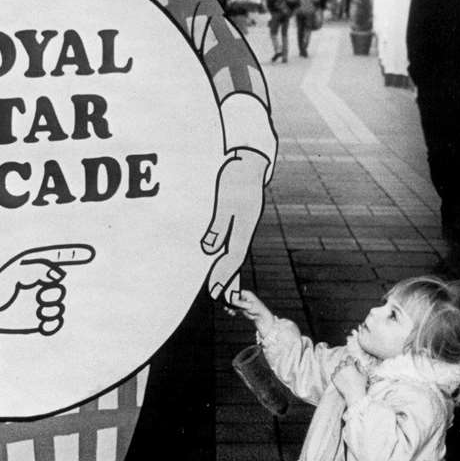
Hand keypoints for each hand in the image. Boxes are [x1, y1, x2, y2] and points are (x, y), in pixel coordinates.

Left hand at [0, 244, 94, 339]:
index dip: (73, 255)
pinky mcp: (35, 321)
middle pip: (60, 290)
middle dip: (53, 293)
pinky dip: (51, 324)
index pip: (57, 260)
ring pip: (58, 308)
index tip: (90, 254)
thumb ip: (40, 268)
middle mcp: (39, 287)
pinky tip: (42, 323)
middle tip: (39, 295)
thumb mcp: (17, 270)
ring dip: (50, 309)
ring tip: (37, 310)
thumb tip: (60, 275)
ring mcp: (37, 304)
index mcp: (35, 270)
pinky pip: (54, 324)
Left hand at [202, 148, 266, 300]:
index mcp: (243, 228)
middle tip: (222, 300)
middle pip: (236, 260)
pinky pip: (234, 244)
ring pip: (235, 254)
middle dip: (229, 280)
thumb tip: (210, 250)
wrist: (249, 160)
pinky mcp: (240, 220)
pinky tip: (223, 261)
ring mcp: (243, 225)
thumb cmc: (236, 178)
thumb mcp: (226, 201)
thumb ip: (218, 226)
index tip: (216, 293)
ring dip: (230, 272)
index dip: (224, 277)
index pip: (232, 258)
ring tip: (227, 290)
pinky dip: (229, 257)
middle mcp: (245, 230)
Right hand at [229, 287, 275, 337]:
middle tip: (226, 306)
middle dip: (229, 303)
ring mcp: (241, 303)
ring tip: (229, 311)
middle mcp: (243, 297)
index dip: (231, 296)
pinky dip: (232, 311)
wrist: (260, 316)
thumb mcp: (249, 305)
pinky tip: (232, 313)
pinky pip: (234, 309)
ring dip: (230, 308)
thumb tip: (233, 301)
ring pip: (233, 304)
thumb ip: (240, 303)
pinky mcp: (241, 308)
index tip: (227, 300)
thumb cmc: (258, 308)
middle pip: (233, 298)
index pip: (236, 292)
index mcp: (246, 293)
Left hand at [331, 361, 366, 404]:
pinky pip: (332, 374)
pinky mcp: (334, 380)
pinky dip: (335, 374)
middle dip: (345, 363)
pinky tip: (339, 377)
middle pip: (342, 362)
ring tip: (344, 372)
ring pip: (336, 367)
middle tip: (348, 367)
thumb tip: (357, 361)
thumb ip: (360, 366)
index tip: (352, 361)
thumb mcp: (364, 374)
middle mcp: (342, 369)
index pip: (348, 357)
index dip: (351, 359)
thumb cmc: (360, 385)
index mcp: (350, 366)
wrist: (354, 395)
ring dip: (340, 368)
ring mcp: (337, 374)